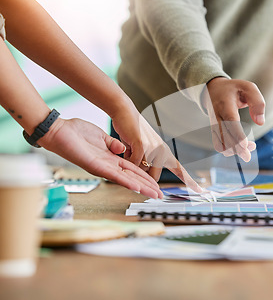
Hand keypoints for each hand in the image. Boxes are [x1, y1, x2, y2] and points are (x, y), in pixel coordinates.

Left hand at [38, 117, 162, 198]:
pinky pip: (113, 175)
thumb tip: (123, 149)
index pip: (132, 170)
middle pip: (132, 178)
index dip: (144, 177)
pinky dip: (126, 181)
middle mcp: (107, 166)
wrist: (59, 130)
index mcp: (109, 159)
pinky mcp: (95, 165)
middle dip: (147, 187)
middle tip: (160, 195)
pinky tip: (136, 188)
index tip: (155, 184)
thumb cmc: (75, 132)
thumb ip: (113, 144)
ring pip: (126, 180)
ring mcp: (101, 167)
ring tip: (154, 195)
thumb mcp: (101, 137)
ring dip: (141, 188)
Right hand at [112, 108, 202, 191]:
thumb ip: (149, 162)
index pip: (179, 170)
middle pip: (154, 178)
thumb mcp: (146, 150)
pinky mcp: (142, 146)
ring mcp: (154, 149)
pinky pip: (134, 163)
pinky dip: (127, 158)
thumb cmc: (134, 132)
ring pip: (142, 171)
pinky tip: (127, 147)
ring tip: (131, 148)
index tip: (200, 190)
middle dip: (143, 175)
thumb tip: (148, 178)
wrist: (126, 112)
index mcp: (165, 152)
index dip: (189, 181)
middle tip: (136, 159)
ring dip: (132, 164)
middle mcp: (162, 151)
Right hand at [203, 77, 264, 161]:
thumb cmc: (234, 89)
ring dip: (235, 151)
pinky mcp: (215, 131)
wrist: (212, 89)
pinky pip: (219, 145)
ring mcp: (214, 125)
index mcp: (226, 104)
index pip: (230, 121)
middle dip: (238, 149)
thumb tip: (260, 122)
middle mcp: (217, 116)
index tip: (245, 145)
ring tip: (249, 147)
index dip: (237, 135)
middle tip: (251, 151)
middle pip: (225, 137)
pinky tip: (241, 148)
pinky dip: (229, 151)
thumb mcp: (248, 87)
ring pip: (221, 144)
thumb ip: (257, 102)